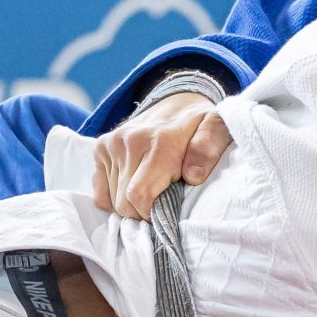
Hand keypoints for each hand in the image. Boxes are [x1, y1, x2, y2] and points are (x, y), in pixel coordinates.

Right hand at [94, 90, 233, 219]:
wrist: (178, 102)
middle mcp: (130, 141)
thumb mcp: (217, 130)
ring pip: (112, 199)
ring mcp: (112, 143)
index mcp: (159, 142)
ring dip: (130, 204)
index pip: (139, 196)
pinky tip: (133, 187)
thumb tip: (193, 176)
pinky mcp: (100, 147)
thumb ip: (208, 150)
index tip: (167, 212)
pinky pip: (99, 192)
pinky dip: (113, 198)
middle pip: (123, 202)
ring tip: (150, 190)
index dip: (151, 214)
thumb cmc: (199, 126)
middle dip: (142, 213)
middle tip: (161, 204)